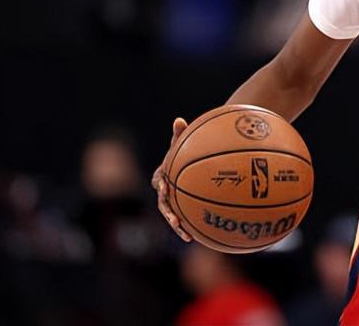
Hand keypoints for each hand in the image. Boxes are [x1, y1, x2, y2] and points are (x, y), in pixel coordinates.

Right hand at [151, 117, 191, 241]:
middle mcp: (165, 192)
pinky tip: (200, 237)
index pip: (159, 182)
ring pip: (173, 217)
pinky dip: (191, 227)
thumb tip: (179, 120)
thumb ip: (180, 134)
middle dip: (169, 215)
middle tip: (176, 221)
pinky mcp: (183, 208)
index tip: (166, 188)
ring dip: (178, 227)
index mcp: (162, 176)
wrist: (191, 161)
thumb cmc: (186, 150)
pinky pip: (186, 219)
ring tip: (187, 236)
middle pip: (164, 206)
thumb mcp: (182, 143)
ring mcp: (174, 202)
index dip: (161, 186)